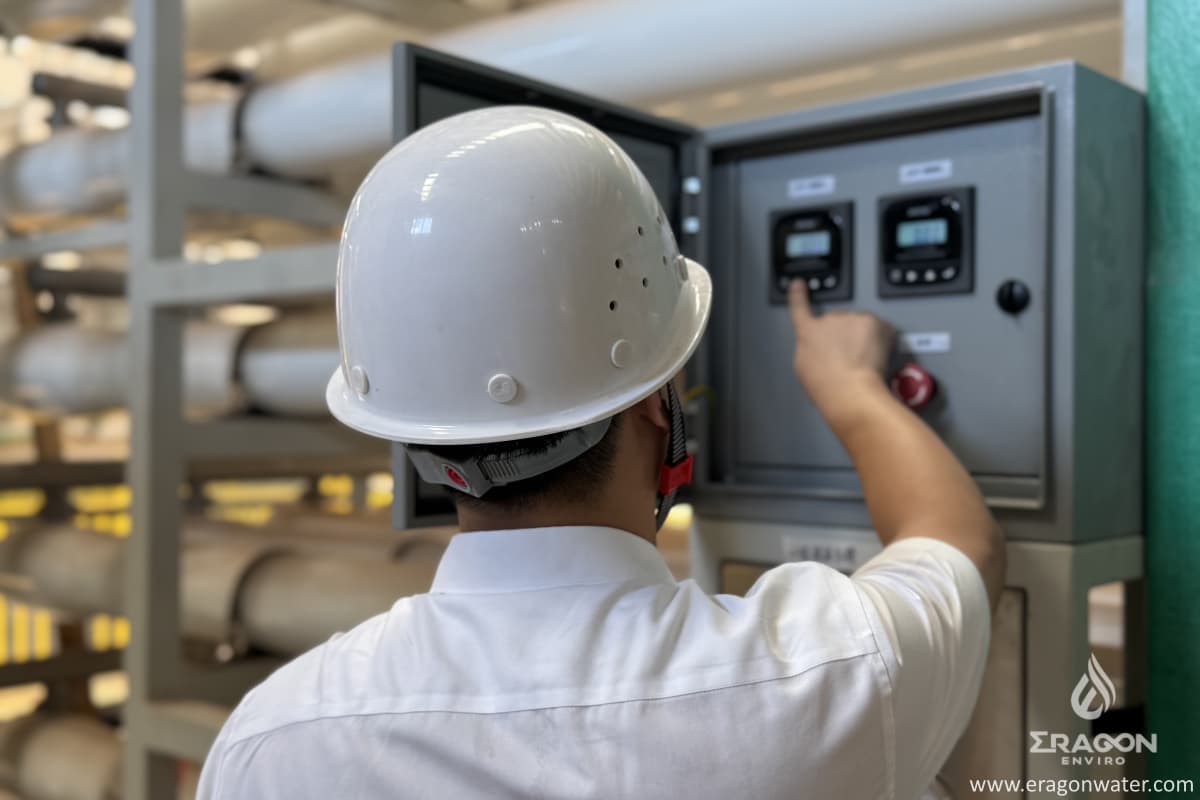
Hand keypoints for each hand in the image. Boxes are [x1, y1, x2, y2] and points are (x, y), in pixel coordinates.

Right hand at [787, 280, 895, 416]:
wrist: (849, 390)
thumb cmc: (826, 386)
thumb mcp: (803, 368)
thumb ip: (810, 349)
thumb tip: (819, 348)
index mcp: (808, 332)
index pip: (799, 308)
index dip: (798, 296)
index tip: (798, 285)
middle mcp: (829, 319)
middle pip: (839, 321)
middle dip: (845, 335)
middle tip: (850, 358)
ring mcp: (853, 318)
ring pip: (861, 325)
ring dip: (864, 337)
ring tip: (864, 362)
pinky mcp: (875, 322)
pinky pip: (883, 329)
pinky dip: (884, 340)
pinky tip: (877, 357)